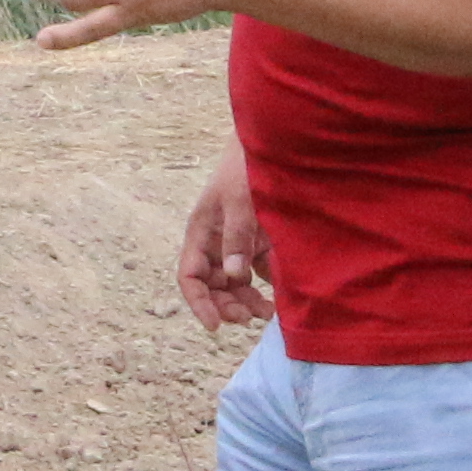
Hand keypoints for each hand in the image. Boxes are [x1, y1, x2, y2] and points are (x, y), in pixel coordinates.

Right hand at [178, 152, 274, 329]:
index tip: (215, 325)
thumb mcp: (240, 199)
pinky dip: (267, 287)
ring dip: (247, 301)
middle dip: (227, 305)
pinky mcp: (260, 242)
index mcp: (201, 233)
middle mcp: (216, 242)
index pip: (190, 277)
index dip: (199, 303)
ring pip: (236, 283)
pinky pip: (259, 273)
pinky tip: (281, 297)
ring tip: (267, 313)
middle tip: (249, 317)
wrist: (273, 145)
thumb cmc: (247, 167)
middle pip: (213, 286)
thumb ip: (237, 237)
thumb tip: (233, 275)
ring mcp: (238, 243)